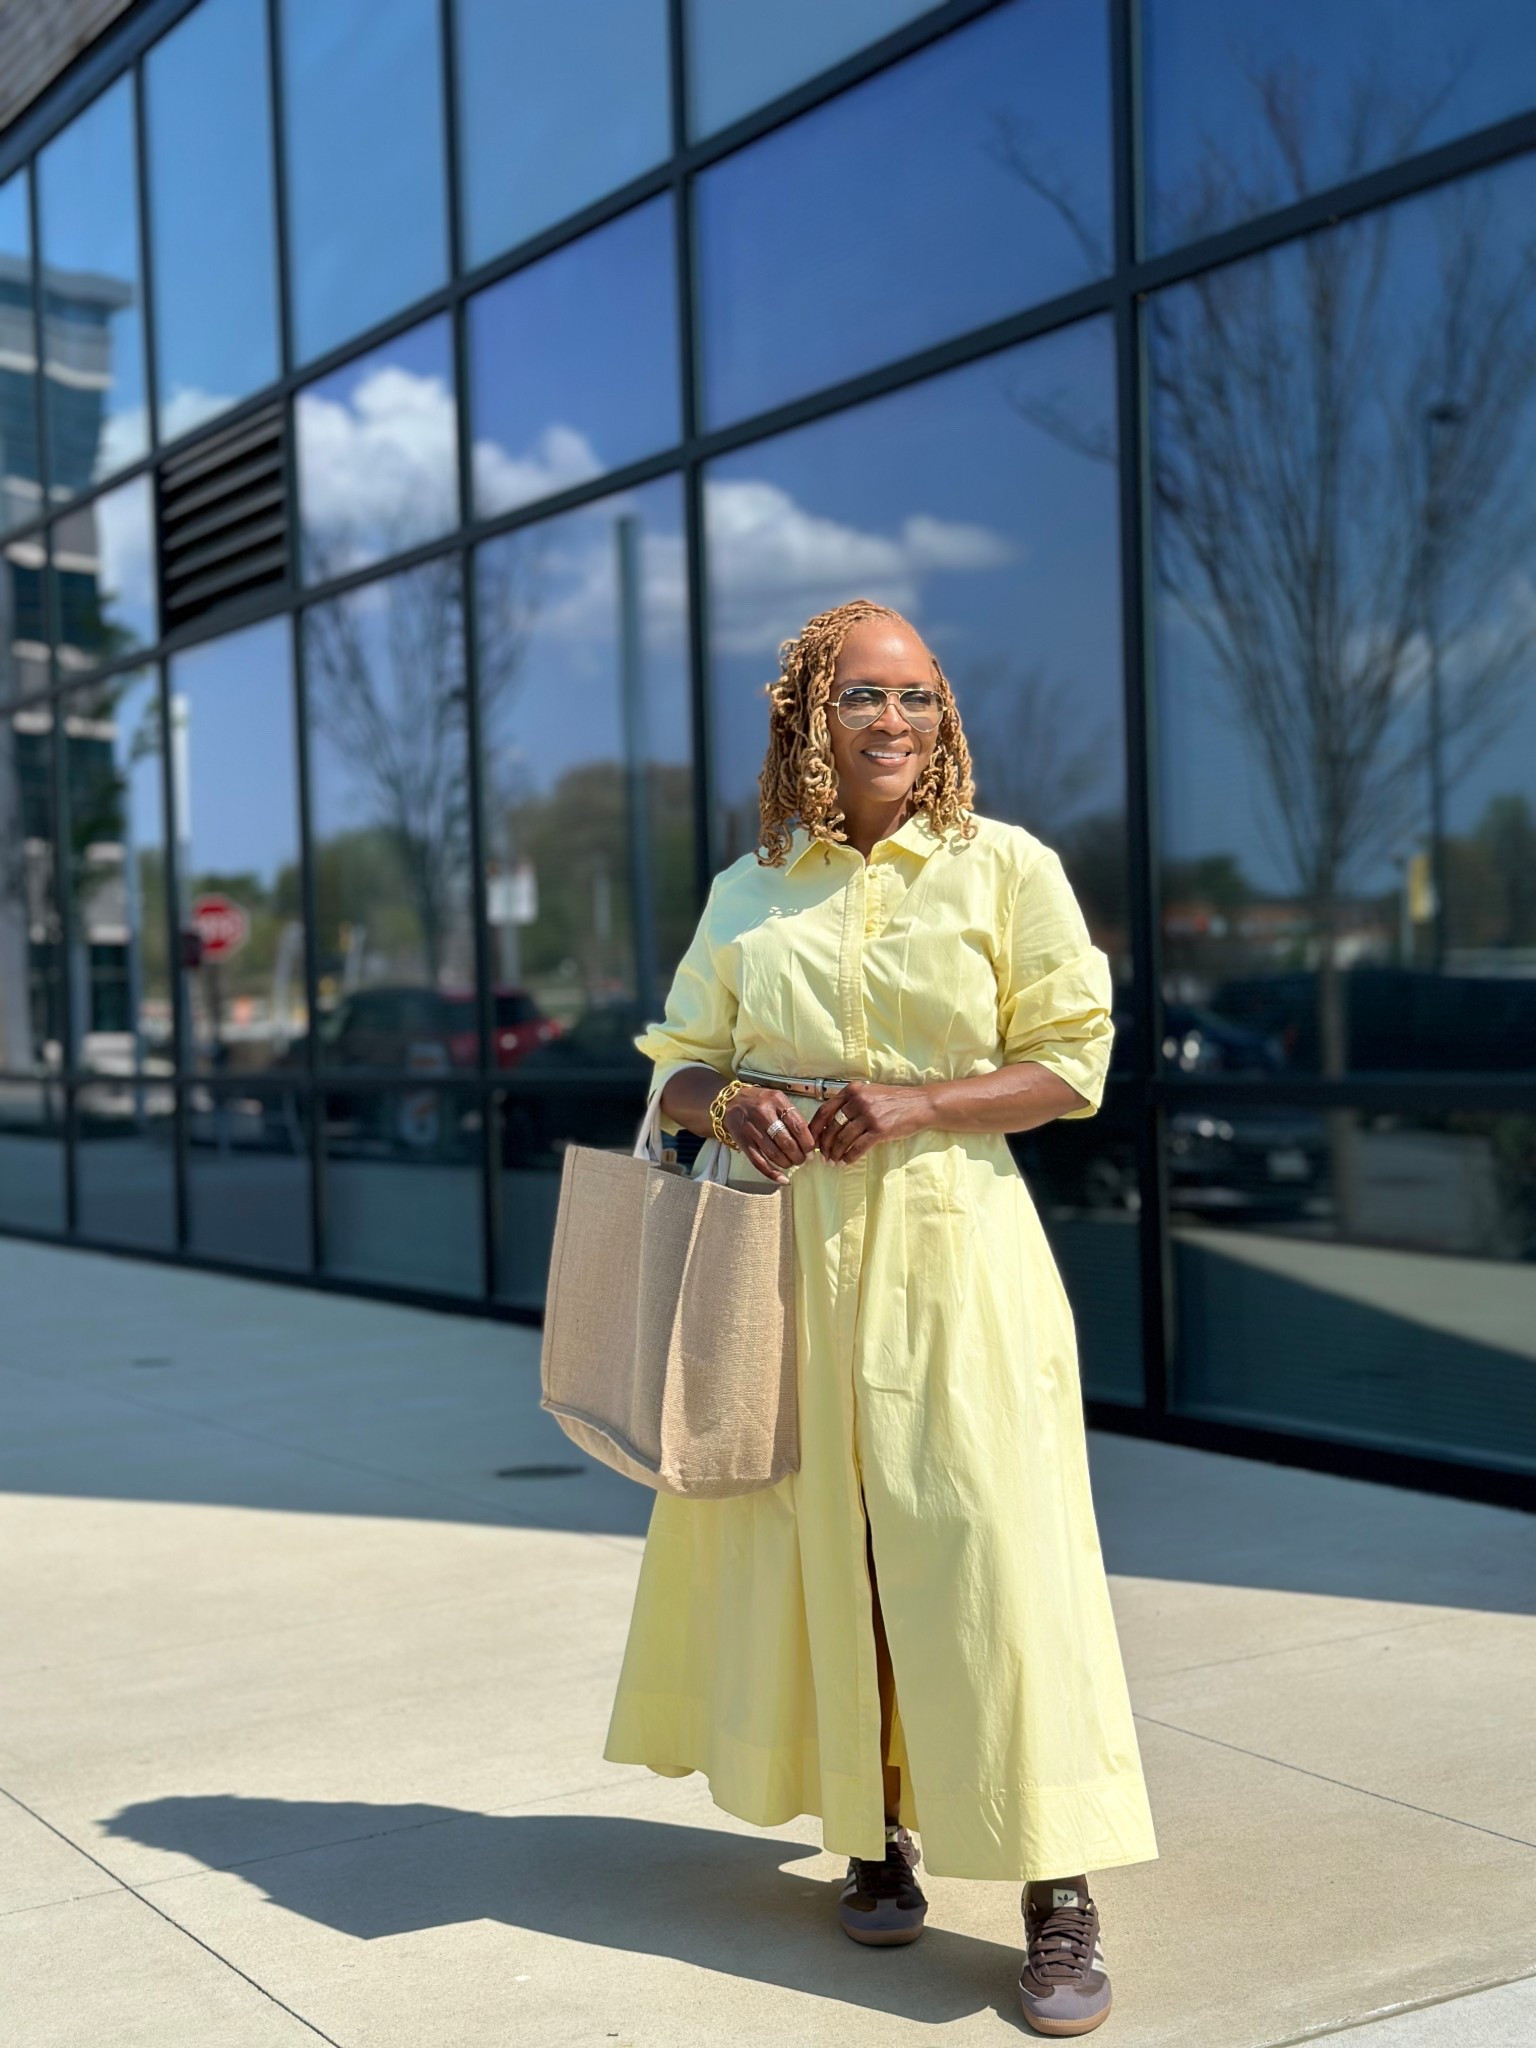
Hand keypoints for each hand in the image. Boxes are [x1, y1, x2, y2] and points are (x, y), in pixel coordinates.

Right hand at [723, 1086, 816, 1184]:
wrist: (730, 1102)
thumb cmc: (759, 1101)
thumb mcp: (777, 1099)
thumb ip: (792, 1116)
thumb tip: (810, 1138)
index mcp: (776, 1101)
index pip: (798, 1126)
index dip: (807, 1142)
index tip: (811, 1150)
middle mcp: (764, 1114)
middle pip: (787, 1142)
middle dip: (798, 1155)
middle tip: (802, 1159)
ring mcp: (752, 1129)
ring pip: (774, 1154)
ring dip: (787, 1163)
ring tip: (791, 1163)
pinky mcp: (743, 1142)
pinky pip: (759, 1162)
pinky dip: (772, 1173)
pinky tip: (783, 1179)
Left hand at [807, 1080, 935, 1162]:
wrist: (920, 1104)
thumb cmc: (894, 1100)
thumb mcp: (869, 1093)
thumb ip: (850, 1102)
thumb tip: (829, 1122)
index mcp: (852, 1090)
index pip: (825, 1110)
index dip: (815, 1127)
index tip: (811, 1140)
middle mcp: (858, 1101)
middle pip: (831, 1127)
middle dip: (824, 1145)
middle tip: (822, 1156)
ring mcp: (869, 1115)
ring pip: (842, 1139)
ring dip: (835, 1153)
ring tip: (832, 1161)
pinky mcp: (879, 1130)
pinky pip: (858, 1147)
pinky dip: (849, 1157)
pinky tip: (845, 1162)